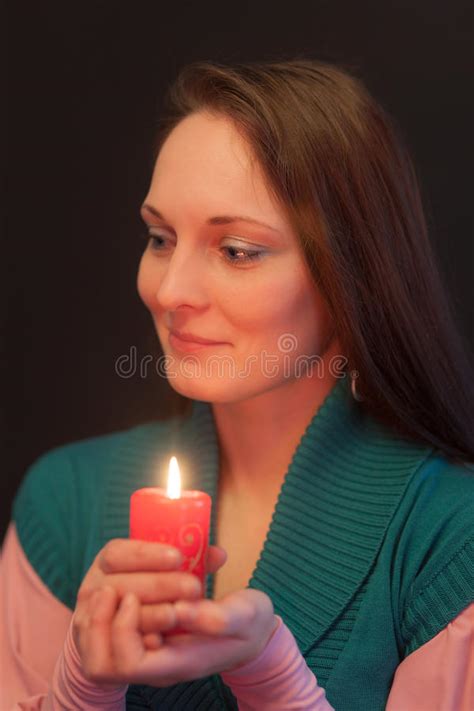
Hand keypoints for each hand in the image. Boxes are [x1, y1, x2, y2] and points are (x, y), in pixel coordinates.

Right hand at [73, 539, 225, 649]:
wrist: (171, 641)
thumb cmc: (176, 599)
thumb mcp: (181, 572)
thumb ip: (198, 563)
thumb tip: (217, 556)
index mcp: (110, 564)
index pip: (116, 553)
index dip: (144, 554)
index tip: (178, 557)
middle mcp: (93, 593)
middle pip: (114, 585)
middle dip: (156, 585)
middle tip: (193, 587)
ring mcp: (89, 628)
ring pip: (106, 622)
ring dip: (145, 617)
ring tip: (176, 614)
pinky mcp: (96, 662)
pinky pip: (99, 662)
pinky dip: (127, 649)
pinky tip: (156, 640)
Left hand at [76, 584, 277, 686]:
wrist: (252, 630)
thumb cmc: (251, 622)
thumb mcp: (247, 616)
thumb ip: (220, 617)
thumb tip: (183, 610)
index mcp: (180, 663)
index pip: (130, 664)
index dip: (123, 630)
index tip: (134, 596)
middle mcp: (157, 663)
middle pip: (108, 660)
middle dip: (110, 617)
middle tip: (120, 587)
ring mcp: (149, 651)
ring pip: (99, 654)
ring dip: (97, 618)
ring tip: (107, 587)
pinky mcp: (144, 633)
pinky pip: (106, 636)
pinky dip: (102, 612)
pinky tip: (114, 585)